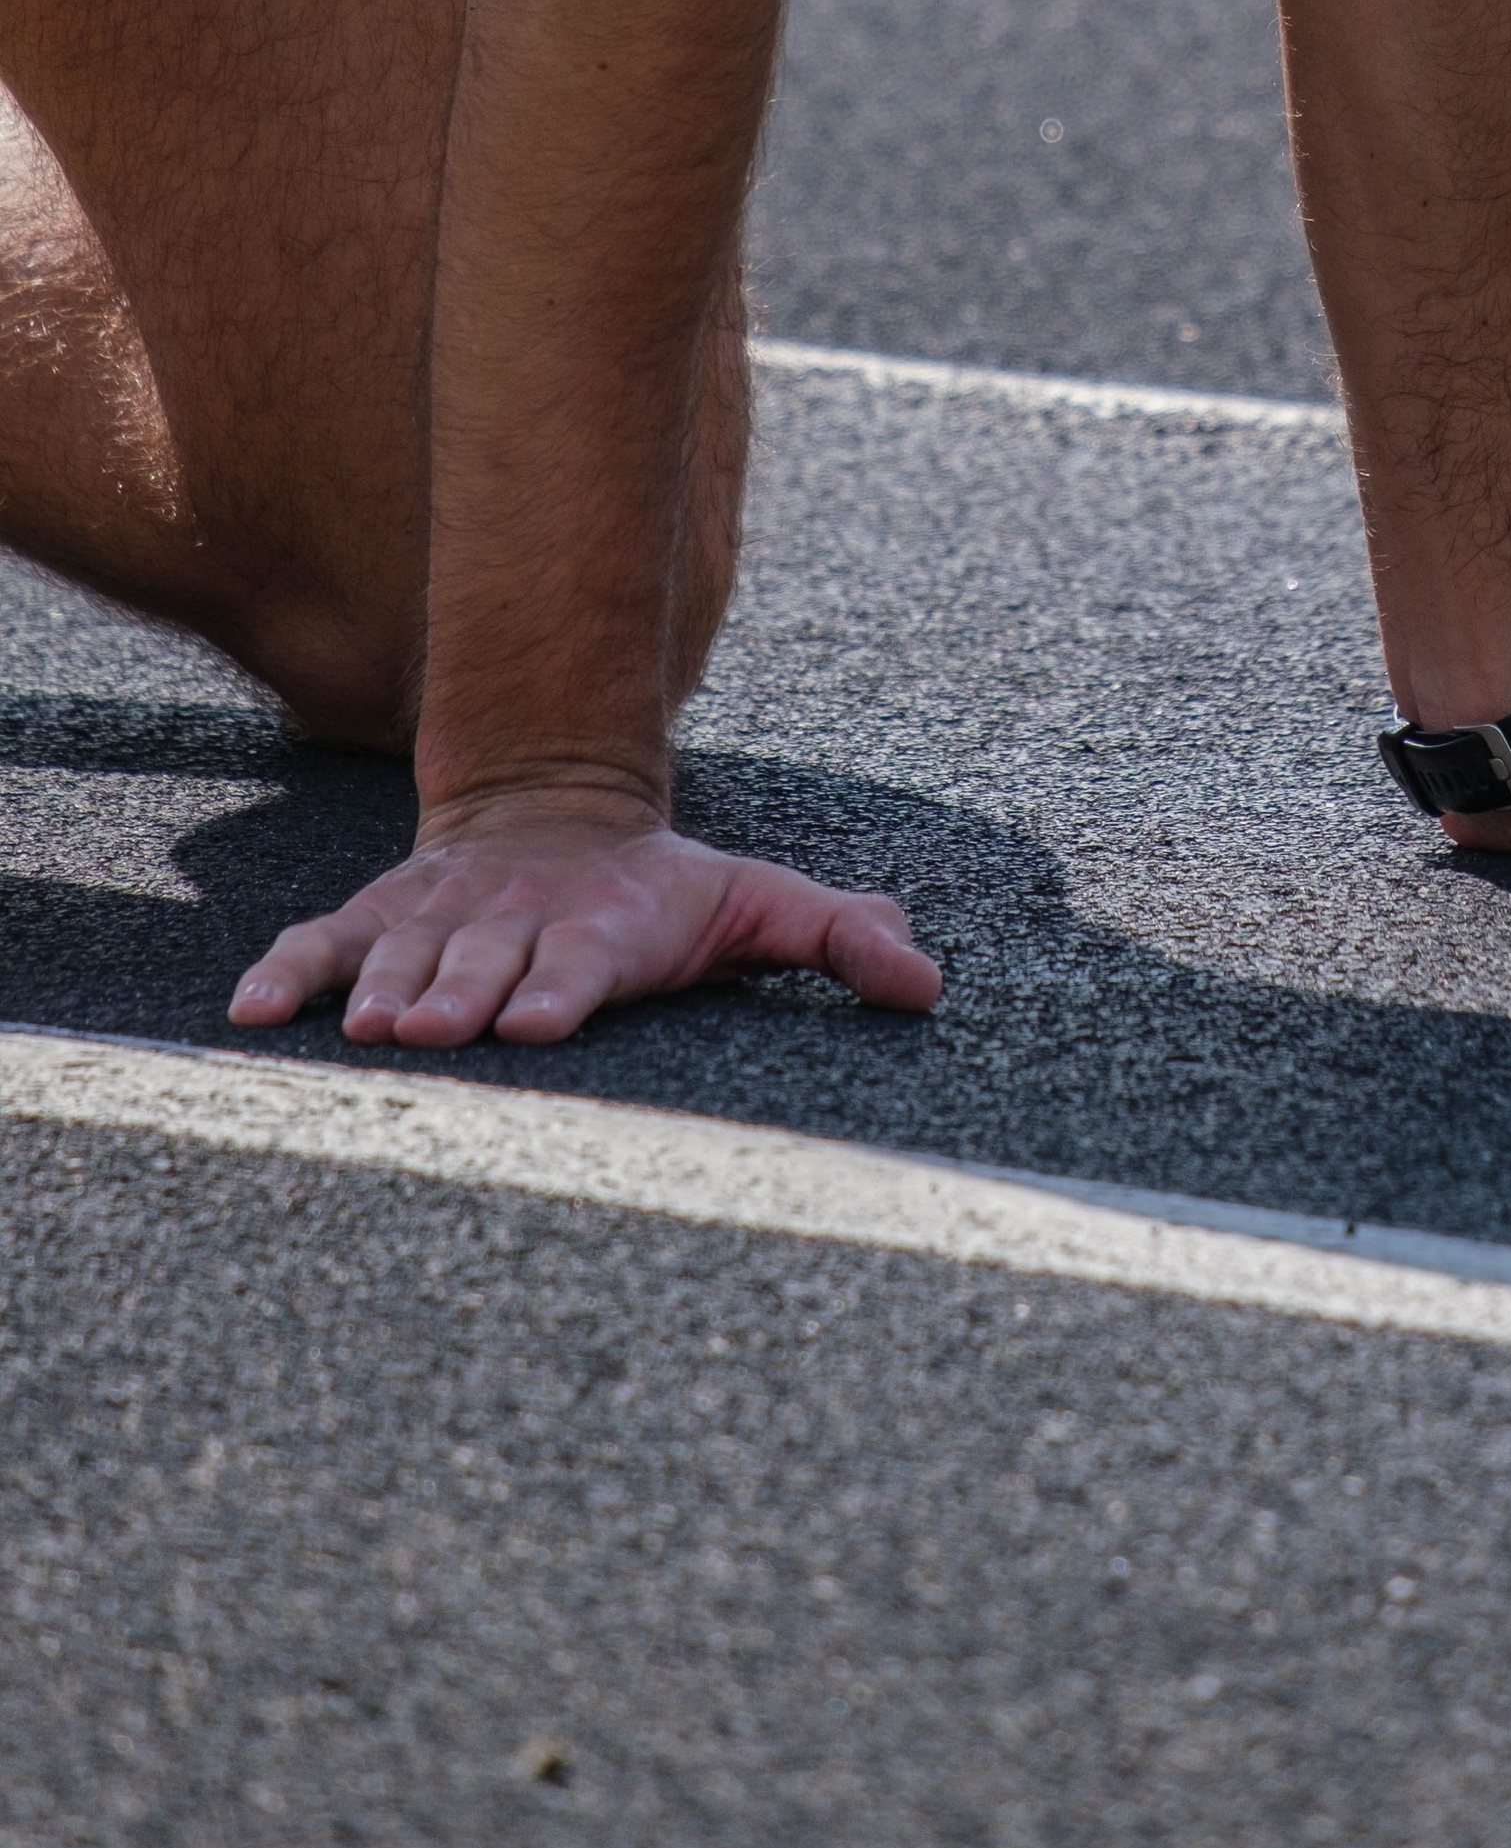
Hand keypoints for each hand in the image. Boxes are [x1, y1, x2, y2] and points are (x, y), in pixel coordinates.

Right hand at [228, 787, 942, 1045]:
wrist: (553, 813)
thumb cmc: (662, 890)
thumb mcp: (758, 900)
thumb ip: (835, 937)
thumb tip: (927, 981)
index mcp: (603, 926)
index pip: (582, 959)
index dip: (561, 985)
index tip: (539, 1017)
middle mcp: (515, 924)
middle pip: (484, 964)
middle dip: (459, 997)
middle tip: (432, 1034)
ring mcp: (440, 924)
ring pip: (400, 959)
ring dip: (377, 994)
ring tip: (361, 1031)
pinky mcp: (377, 924)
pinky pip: (321, 946)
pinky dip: (284, 974)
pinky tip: (246, 1015)